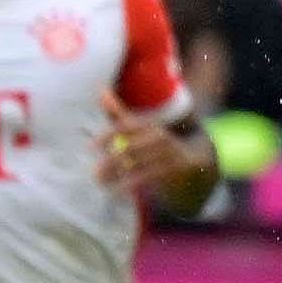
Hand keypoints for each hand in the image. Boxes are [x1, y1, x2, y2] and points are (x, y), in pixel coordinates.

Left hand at [96, 97, 213, 200]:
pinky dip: (129, 185)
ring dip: (117, 175)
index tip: (89, 146)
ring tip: (100, 182)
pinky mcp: (173, 169)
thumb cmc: (156, 142)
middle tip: (93, 172)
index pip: (126, 127)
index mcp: (149, 125)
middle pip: (130, 149)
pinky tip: (115, 191)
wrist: (192, 158)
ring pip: (138, 166)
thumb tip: (101, 91)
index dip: (108, 136)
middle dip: (110, 162)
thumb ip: (119, 113)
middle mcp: (159, 137)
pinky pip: (147, 178)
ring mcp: (168, 154)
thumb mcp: (140, 126)